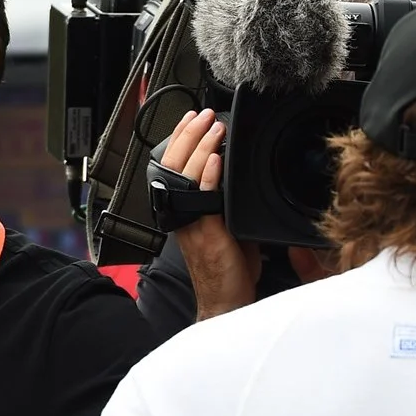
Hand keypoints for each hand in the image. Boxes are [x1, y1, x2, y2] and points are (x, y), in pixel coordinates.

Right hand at [162, 109, 259, 319]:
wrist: (226, 301)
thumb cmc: (229, 269)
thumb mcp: (228, 227)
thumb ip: (229, 202)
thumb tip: (241, 178)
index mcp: (184, 209)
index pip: (175, 166)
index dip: (182, 140)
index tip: (193, 120)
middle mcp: (182, 213)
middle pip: (175, 164)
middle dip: (188, 135)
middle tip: (203, 115)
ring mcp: (192, 221)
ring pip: (186, 176)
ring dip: (201, 147)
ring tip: (213, 127)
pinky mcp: (206, 232)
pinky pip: (203, 198)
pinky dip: (208, 175)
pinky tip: (216, 157)